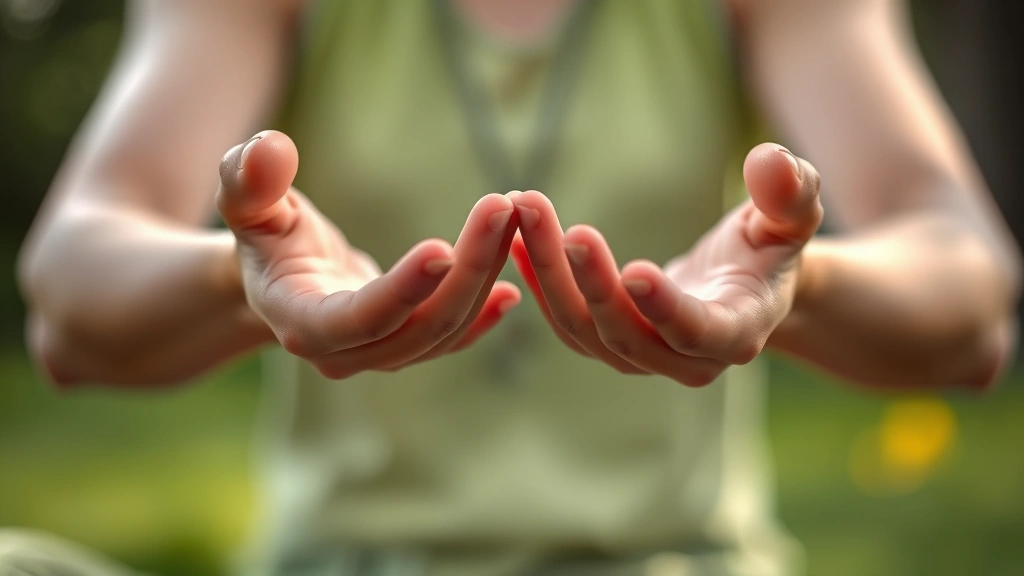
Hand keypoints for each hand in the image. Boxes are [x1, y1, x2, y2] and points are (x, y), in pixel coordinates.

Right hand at [218, 131, 520, 378]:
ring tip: (513, 216)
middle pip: (418, 326)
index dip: (402, 290)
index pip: (358, 318)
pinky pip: (453, 339)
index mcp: (300, 322)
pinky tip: (514, 288)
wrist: (277, 275)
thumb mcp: (245, 201)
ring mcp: (379, 356)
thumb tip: (268, 150)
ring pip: (445, 329)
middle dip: (467, 268)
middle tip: (502, 206)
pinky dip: (486, 315)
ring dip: (485, 274)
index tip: (443, 246)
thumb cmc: (262, 233)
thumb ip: (248, 180)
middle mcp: (343, 353)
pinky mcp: (406, 346)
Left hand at [511, 144, 822, 385]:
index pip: (699, 332)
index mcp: (739, 331)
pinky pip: (566, 323)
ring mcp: (644, 359)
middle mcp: (688, 360)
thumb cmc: (773, 243)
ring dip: (548, 273)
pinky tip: (514, 237)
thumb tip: (769, 160)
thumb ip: (790, 192)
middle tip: (551, 219)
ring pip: (584, 331)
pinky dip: (538, 281)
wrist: (747, 280)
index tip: (634, 269)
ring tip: (523, 210)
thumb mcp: (795, 213)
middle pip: (625, 334)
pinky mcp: (611, 346)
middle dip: (584, 278)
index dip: (667, 308)